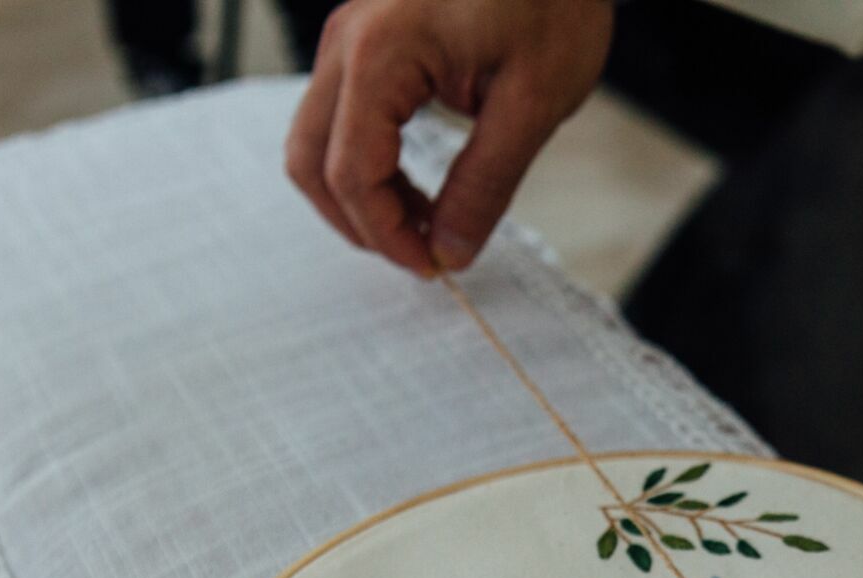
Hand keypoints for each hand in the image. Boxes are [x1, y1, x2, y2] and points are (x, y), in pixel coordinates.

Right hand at [284, 0, 613, 276]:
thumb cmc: (551, 2)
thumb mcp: (534, 103)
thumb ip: (486, 184)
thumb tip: (451, 250)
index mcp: (382, 51)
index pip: (351, 171)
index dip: (387, 234)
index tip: (434, 266)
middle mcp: (347, 40)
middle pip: (311, 161)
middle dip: (361, 222)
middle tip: (425, 253)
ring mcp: (349, 37)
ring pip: (316, 143)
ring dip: (361, 196)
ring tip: (428, 223)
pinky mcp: (364, 42)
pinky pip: (340, 119)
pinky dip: (368, 164)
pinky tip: (419, 188)